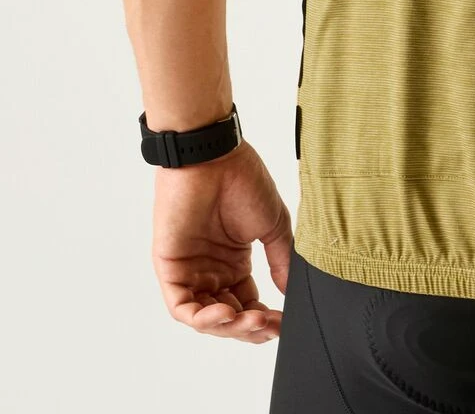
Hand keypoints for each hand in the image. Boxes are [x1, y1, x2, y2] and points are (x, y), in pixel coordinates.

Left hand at [151, 139, 292, 341]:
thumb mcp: (272, 224)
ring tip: (251, 321)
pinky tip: (226, 313)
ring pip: (205, 317)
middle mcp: (212, 271)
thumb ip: (281, 260)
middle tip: (269, 326)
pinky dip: (202, 317)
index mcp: (235, 263)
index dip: (265, 319)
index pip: (249, 303)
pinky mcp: (170, 270)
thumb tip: (292, 292)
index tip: (284, 322)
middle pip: (229, 317)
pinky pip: (182, 307)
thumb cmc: (243, 181)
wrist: (215, 159)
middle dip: (249, 327)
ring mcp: (190, 272)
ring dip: (228, 326)